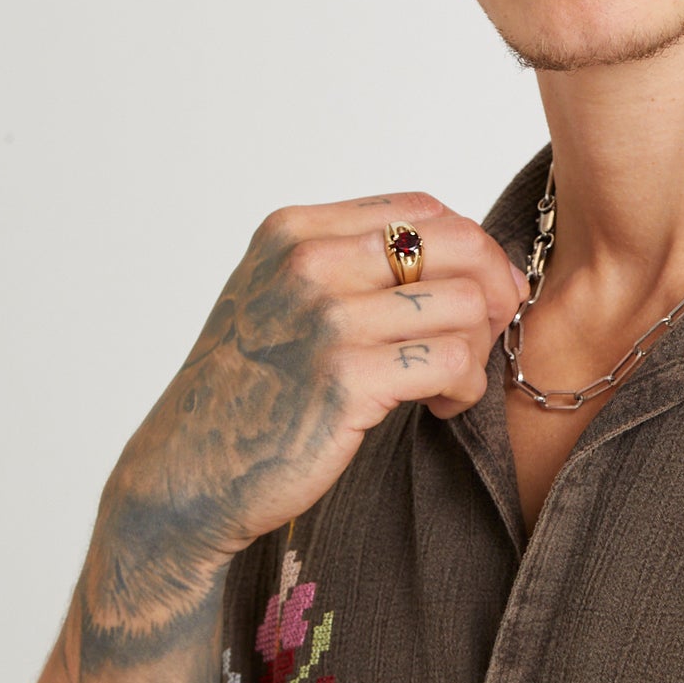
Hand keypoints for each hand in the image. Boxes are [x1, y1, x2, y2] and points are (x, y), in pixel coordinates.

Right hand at [75, 193, 527, 670]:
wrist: (190, 472)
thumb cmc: (248, 394)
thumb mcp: (279, 300)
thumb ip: (347, 265)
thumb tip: (456, 253)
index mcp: (294, 232)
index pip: (423, 209)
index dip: (473, 251)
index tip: (481, 297)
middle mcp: (310, 262)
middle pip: (459, 245)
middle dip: (493, 295)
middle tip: (480, 343)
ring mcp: (328, 319)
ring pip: (467, 306)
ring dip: (477, 351)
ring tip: (448, 384)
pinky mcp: (347, 380)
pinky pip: (453, 363)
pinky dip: (465, 388)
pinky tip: (439, 407)